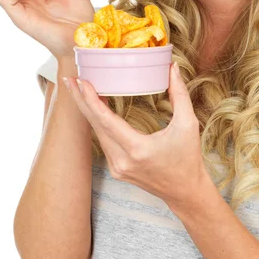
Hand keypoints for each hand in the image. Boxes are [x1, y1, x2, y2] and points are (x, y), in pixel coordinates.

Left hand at [63, 62, 207, 209]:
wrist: (185, 192)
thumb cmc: (188, 158)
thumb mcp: (188, 123)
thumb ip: (179, 93)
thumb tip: (172, 67)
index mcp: (138, 150)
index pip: (106, 121)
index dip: (91, 100)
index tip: (82, 81)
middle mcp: (122, 161)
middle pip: (94, 125)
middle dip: (80, 100)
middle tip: (70, 77)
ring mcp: (116, 167)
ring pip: (96, 133)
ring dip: (87, 110)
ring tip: (79, 88)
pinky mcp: (116, 169)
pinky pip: (102, 141)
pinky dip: (97, 122)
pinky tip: (93, 107)